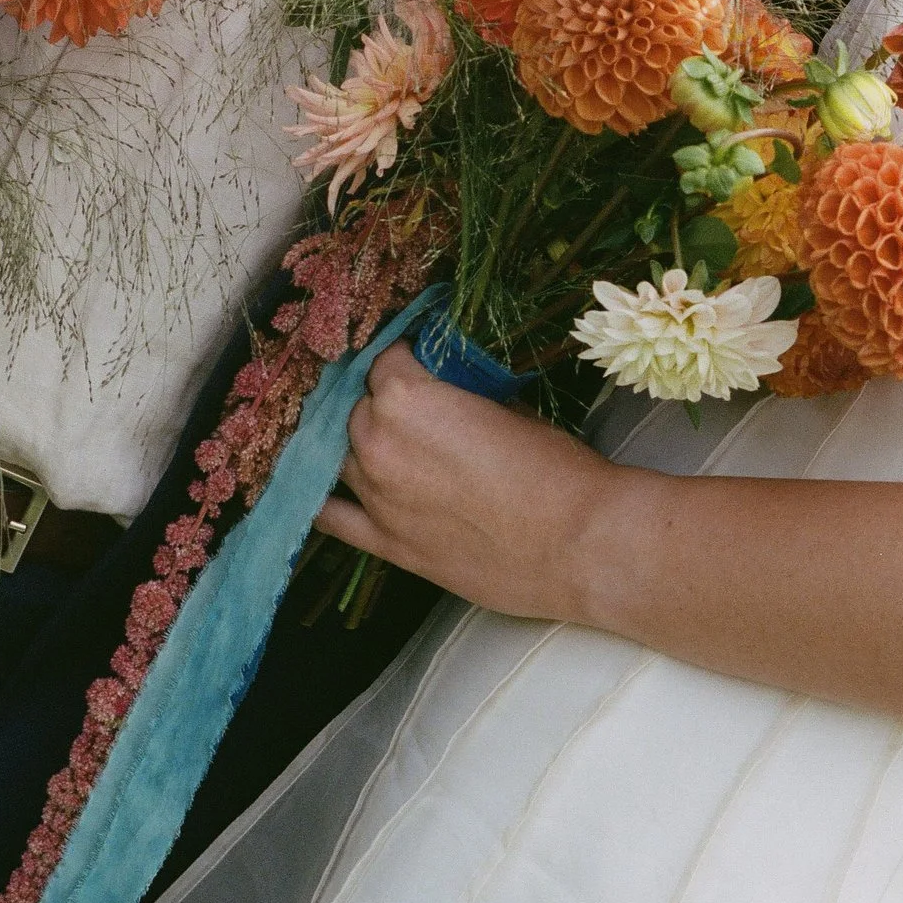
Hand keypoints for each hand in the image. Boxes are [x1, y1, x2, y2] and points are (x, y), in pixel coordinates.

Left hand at [317, 346, 608, 622]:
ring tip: (386, 443)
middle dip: (379, 402)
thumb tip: (449, 390)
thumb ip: (461, 395)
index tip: (417, 360)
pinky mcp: (387, 544)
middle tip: (414, 409)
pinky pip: (328, 517)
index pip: (383, 360)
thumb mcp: (508, 407)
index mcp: (406, 398)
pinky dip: (322, 498)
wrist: (580, 544)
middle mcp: (377, 443)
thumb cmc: (556, 470)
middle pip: (355, 407)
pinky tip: (323, 486)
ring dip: (358, 444)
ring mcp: (376, 497)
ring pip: (338, 453)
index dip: (403, 358)